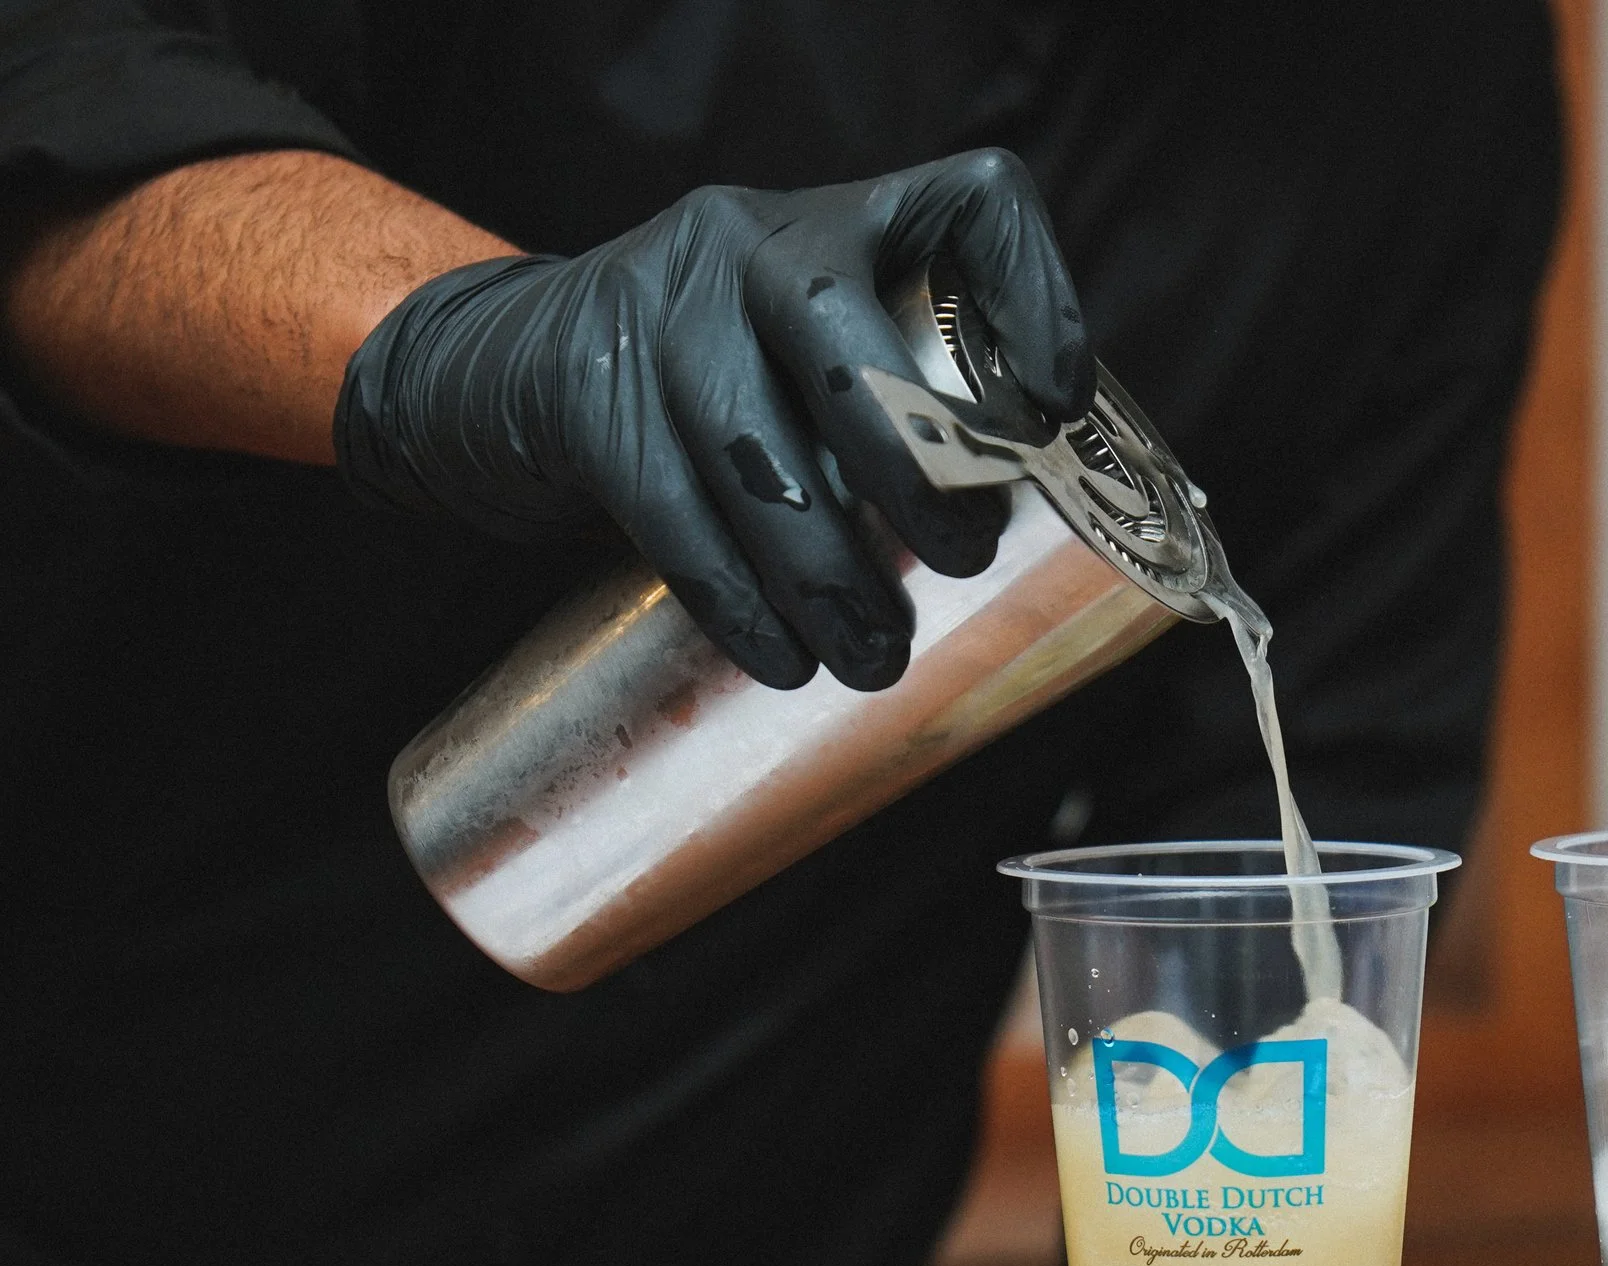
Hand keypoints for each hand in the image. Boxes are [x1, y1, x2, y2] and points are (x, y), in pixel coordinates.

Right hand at [333, 149, 1091, 690]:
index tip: (1058, 407)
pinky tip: (785, 662)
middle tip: (961, 562)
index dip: (1037, 294)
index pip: (972, 202)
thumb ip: (893, 398)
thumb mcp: (801, 350)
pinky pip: (675, 516)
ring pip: (762, 457)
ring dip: (832, 581)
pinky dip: (742, 604)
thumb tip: (1018, 528)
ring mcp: (657, 306)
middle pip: (850, 345)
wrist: (491, 368)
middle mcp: (752, 239)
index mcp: (840, 222)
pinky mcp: (583, 390)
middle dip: (918, 475)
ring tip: (877, 661)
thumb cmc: (704, 386)